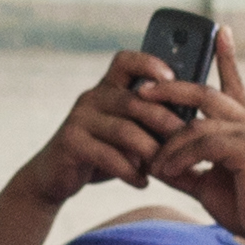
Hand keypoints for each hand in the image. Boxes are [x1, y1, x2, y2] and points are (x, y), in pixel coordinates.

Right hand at [26, 52, 198, 205]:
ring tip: (167, 168)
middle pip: (135, 101)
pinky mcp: (70, 142)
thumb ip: (147, 123)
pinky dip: (129, 171)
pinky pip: (107, 155)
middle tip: (188, 142)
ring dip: (150, 151)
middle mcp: (92, 97)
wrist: (55, 176)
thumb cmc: (101, 151)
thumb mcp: (125, 132)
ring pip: (124, 130)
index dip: (149, 63)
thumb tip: (189, 126)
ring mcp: (79, 118)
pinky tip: (142, 183)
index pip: (126, 61)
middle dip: (165, 121)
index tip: (172, 78)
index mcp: (108, 88)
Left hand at [152, 27, 244, 237]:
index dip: (227, 56)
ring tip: (151, 163)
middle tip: (140, 91)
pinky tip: (166, 172)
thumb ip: (185, 166)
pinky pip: (202, 144)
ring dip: (168, 144)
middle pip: (204, 93)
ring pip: (197, 124)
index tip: (220, 30)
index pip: (233, 83)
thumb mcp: (208, 183)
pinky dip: (178, 158)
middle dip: (170, 89)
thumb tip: (153, 159)